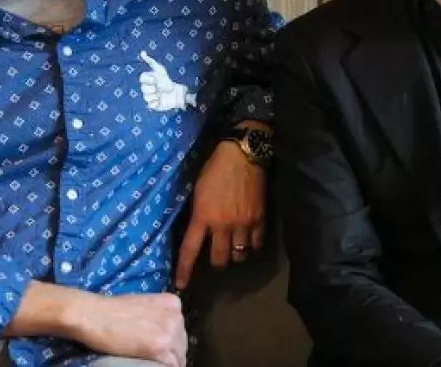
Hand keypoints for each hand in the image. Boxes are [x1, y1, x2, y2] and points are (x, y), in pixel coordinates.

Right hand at [5, 283, 187, 366]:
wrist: (95, 314)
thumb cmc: (112, 310)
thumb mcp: (144, 305)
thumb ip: (158, 316)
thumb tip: (163, 335)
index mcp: (173, 303)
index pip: (180, 330)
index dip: (171, 342)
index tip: (160, 349)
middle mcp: (176, 315)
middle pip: (181, 344)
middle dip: (170, 353)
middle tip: (153, 357)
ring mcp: (170, 331)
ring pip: (179, 357)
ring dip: (168, 362)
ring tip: (151, 362)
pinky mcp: (160, 347)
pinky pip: (172, 366)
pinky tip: (150, 366)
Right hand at [139, 51, 194, 110]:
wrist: (175, 92)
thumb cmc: (166, 80)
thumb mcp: (160, 70)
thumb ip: (151, 61)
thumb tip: (142, 52)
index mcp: (146, 80)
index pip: (141, 78)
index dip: (149, 78)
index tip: (157, 79)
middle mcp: (146, 89)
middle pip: (143, 88)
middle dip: (153, 87)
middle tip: (159, 87)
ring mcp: (148, 97)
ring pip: (146, 97)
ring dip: (155, 95)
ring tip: (161, 94)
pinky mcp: (152, 105)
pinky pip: (150, 105)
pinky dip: (156, 103)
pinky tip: (161, 100)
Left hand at [174, 130, 265, 288]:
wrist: (242, 155)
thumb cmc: (214, 168)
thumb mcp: (198, 191)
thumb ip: (198, 214)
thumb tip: (198, 230)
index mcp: (202, 217)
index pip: (190, 250)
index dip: (184, 270)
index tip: (181, 285)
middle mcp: (222, 225)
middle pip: (218, 259)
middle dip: (216, 262)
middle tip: (216, 256)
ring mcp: (243, 224)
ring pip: (239, 256)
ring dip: (235, 255)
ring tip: (233, 248)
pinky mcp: (259, 219)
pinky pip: (256, 244)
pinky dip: (252, 245)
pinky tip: (249, 240)